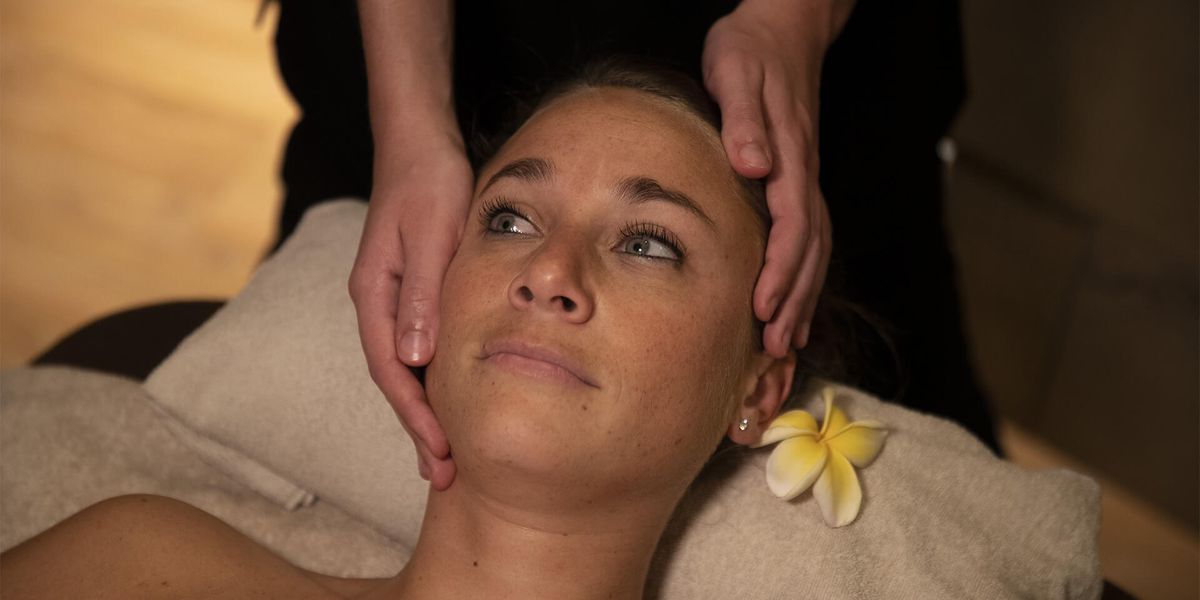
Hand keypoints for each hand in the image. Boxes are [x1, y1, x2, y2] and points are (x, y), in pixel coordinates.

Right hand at [348, 135, 471, 490]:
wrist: (418, 145)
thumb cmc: (428, 184)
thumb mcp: (431, 235)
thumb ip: (424, 295)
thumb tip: (414, 358)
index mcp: (376, 295)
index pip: (392, 370)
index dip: (416, 415)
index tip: (442, 451)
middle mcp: (379, 304)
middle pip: (396, 380)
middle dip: (419, 430)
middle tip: (445, 477)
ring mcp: (393, 300)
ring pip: (407, 370)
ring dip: (425, 413)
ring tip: (446, 457)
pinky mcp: (412, 293)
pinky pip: (418, 349)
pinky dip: (433, 382)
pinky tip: (448, 403)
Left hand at [702, 2, 835, 356]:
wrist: (783, 31)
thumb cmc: (751, 51)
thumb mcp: (736, 74)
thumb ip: (744, 121)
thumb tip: (753, 164)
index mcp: (789, 156)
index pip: (792, 224)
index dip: (779, 270)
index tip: (762, 306)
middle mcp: (804, 174)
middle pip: (810, 249)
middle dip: (794, 300)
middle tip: (776, 345)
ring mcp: (806, 180)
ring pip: (815, 249)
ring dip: (803, 296)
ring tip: (787, 342)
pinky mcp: (800, 182)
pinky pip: (810, 239)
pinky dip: (805, 276)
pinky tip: (794, 304)